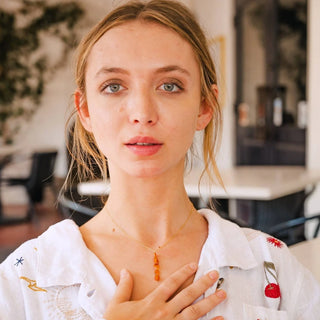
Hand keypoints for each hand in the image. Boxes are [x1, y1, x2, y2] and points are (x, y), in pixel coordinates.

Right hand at [104, 263, 225, 319]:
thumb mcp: (116, 305)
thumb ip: (124, 287)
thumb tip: (125, 270)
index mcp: (152, 302)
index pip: (171, 283)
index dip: (183, 273)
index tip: (194, 265)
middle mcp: (164, 312)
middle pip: (187, 295)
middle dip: (202, 284)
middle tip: (214, 275)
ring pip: (195, 312)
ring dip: (210, 302)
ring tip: (222, 294)